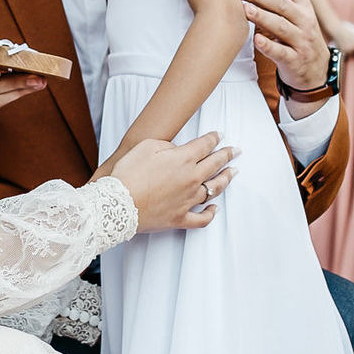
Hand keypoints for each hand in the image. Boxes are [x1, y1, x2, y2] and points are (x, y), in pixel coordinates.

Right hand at [104, 132, 237, 232]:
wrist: (117, 204)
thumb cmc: (128, 173)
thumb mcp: (146, 146)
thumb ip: (167, 145)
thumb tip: (178, 150)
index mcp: (183, 159)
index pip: (205, 145)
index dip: (214, 138)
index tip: (219, 135)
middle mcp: (191, 178)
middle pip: (215, 164)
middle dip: (228, 154)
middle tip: (236, 150)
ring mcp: (188, 200)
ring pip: (214, 189)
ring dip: (226, 179)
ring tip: (233, 173)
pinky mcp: (180, 218)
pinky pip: (202, 218)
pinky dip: (210, 214)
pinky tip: (215, 209)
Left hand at [236, 0, 330, 90]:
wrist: (314, 66)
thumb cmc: (298, 26)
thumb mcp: (298, 0)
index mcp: (301, 1)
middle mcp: (303, 18)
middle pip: (281, 3)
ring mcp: (300, 40)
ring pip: (281, 27)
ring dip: (263, 18)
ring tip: (244, 10)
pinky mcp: (295, 60)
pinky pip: (282, 53)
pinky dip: (269, 46)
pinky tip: (256, 40)